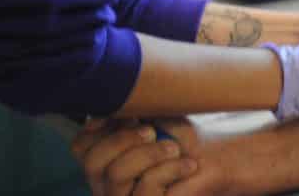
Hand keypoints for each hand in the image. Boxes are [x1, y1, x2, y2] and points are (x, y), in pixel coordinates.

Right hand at [71, 117, 198, 195]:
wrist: (217, 162)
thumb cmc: (184, 137)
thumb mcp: (156, 117)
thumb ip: (131, 111)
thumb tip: (107, 111)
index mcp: (105, 159)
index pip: (81, 146)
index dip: (99, 127)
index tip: (131, 116)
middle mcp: (106, 184)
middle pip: (92, 161)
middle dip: (122, 139)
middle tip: (152, 131)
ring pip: (116, 175)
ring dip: (148, 154)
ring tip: (175, 147)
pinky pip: (144, 190)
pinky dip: (169, 170)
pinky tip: (189, 164)